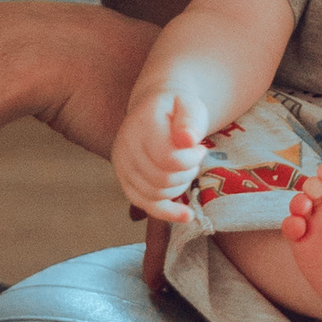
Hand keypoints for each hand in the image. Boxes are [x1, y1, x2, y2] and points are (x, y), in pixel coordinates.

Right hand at [112, 85, 207, 221]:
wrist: (154, 109)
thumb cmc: (177, 108)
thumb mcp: (190, 106)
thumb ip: (190, 121)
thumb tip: (186, 140)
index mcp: (142, 125)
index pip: (168, 158)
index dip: (191, 160)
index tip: (200, 148)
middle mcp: (125, 146)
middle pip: (162, 179)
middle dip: (187, 173)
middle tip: (194, 158)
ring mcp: (122, 165)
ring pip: (156, 194)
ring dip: (180, 186)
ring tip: (185, 167)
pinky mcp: (125, 180)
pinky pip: (145, 204)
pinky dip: (167, 212)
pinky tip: (187, 215)